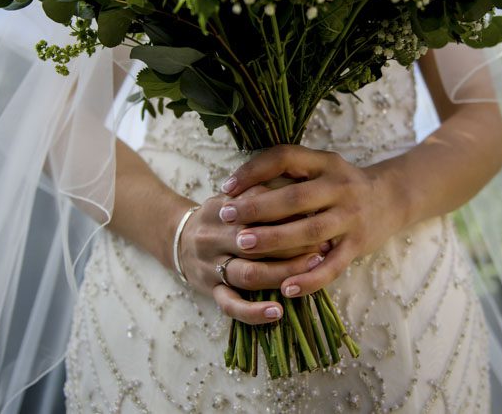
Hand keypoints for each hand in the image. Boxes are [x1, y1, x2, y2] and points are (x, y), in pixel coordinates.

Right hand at [176, 191, 328, 324]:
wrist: (178, 238)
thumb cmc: (220, 216)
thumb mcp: (233, 197)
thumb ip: (260, 192)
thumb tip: (297, 189)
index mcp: (220, 210)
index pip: (256, 210)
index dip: (287, 212)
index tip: (316, 214)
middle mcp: (213, 238)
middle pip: (256, 242)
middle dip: (293, 244)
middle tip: (324, 244)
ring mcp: (211, 267)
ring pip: (249, 274)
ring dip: (283, 273)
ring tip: (312, 269)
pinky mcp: (211, 291)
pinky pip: (231, 305)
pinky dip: (254, 312)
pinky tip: (278, 312)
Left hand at [218, 144, 406, 298]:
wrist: (392, 199)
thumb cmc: (341, 185)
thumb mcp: (320, 168)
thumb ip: (288, 173)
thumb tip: (237, 187)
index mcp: (325, 163)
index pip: (285, 157)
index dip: (254, 170)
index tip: (227, 187)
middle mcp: (340, 187)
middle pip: (295, 198)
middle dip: (258, 208)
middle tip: (226, 217)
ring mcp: (351, 217)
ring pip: (310, 231)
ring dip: (274, 240)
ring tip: (243, 246)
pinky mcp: (358, 245)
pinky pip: (332, 266)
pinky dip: (309, 279)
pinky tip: (285, 288)